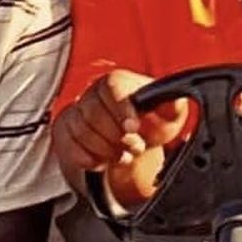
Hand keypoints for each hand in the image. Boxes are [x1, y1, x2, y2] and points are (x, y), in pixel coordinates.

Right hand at [52, 69, 188, 171]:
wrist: (133, 138)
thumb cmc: (151, 121)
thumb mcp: (169, 113)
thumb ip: (173, 104)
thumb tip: (175, 99)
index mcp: (118, 82)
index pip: (111, 86)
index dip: (121, 108)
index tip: (133, 127)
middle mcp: (93, 93)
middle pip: (94, 112)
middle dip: (116, 136)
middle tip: (135, 145)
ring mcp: (77, 112)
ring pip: (80, 131)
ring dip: (105, 149)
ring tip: (122, 153)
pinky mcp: (66, 131)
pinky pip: (68, 146)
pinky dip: (88, 158)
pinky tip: (103, 159)